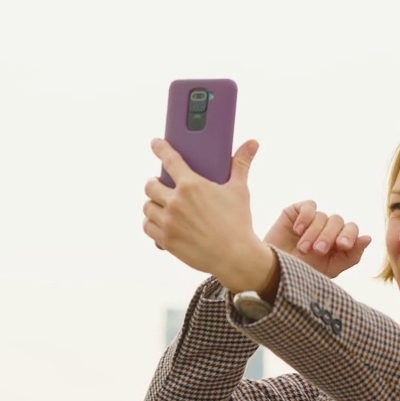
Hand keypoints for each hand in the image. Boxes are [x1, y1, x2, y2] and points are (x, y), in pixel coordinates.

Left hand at [143, 138, 275, 291]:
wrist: (235, 256)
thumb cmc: (238, 222)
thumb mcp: (239, 190)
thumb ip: (241, 164)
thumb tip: (252, 143)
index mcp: (192, 185)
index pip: (170, 160)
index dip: (161, 149)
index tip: (155, 143)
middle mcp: (176, 202)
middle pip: (150, 186)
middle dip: (154, 183)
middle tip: (161, 185)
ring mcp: (169, 222)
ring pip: (147, 207)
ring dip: (152, 204)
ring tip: (160, 204)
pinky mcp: (166, 240)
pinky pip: (147, 226)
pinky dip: (151, 223)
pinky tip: (158, 221)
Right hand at [263, 200, 371, 278]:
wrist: (271, 272)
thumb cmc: (301, 274)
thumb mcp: (329, 269)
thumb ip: (351, 256)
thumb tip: (368, 238)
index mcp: (337, 241)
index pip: (351, 229)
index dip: (349, 235)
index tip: (342, 245)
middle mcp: (326, 228)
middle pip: (338, 221)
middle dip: (329, 236)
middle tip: (318, 250)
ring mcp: (311, 219)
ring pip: (323, 216)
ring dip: (313, 233)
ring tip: (302, 249)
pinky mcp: (295, 212)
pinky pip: (309, 206)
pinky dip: (305, 217)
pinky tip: (297, 231)